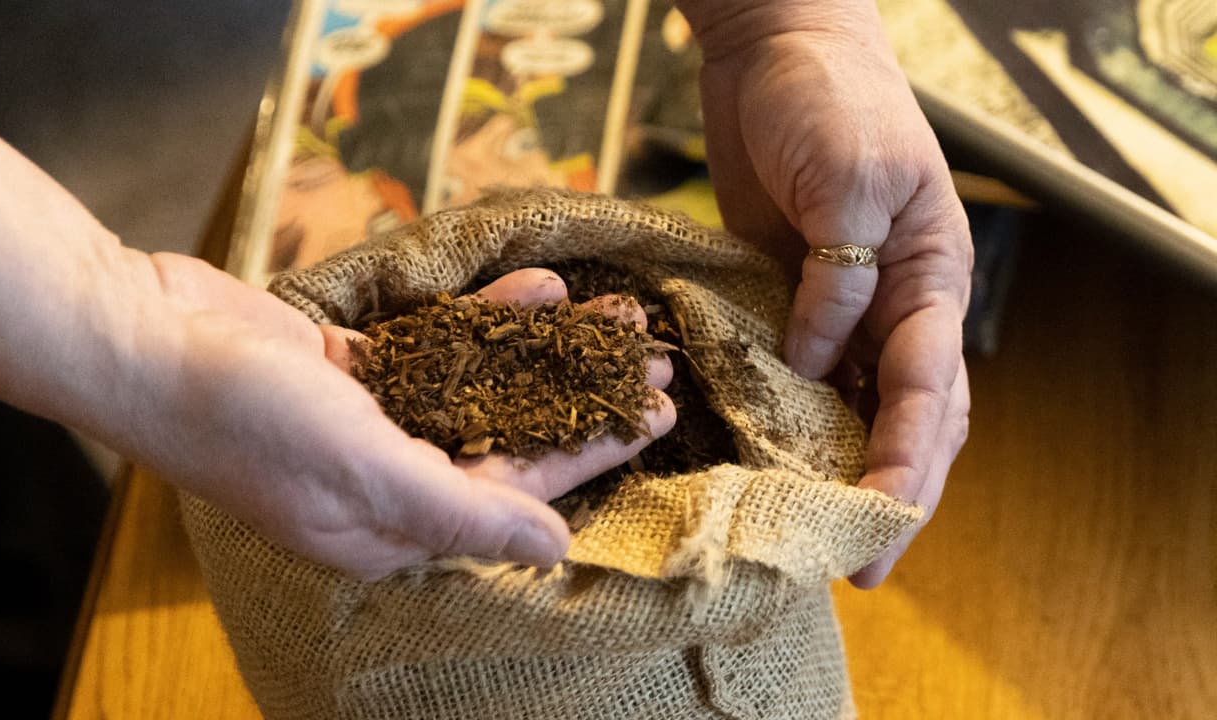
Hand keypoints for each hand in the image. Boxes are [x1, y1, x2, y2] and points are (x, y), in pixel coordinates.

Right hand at [133, 258, 673, 580]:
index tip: (654, 416)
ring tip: (616, 312)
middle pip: (511, 435)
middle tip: (652, 360)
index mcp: (394, 527)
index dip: (591, 454)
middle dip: (583, 396)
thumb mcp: (368, 473)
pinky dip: (486, 316)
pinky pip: (440, 342)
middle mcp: (389, 479)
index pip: (517, 492)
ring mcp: (371, 420)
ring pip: (484, 383)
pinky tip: (541, 288)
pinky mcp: (353, 366)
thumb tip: (555, 550)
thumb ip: (466, 509)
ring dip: (548, 348)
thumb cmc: (248, 422)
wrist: (141, 340)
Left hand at [677, 0, 972, 586]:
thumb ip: (840, 278)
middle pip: (900, 417)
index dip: (905, 464)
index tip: (880, 527)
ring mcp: (836, 304)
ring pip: (846, 406)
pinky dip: (780, 417)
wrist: (774, 49)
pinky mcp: (781, 295)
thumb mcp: (851, 180)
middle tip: (852, 566)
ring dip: (833, 469)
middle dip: (883, 491)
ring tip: (807, 534)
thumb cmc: (832, 98)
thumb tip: (814, 361)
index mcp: (930, 278)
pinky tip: (759, 459)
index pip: (925, 390)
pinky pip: (787, 371)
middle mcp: (892, 304)